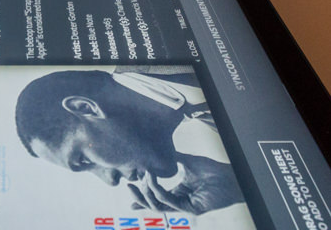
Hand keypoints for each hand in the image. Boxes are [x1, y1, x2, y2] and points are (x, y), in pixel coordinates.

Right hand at [128, 157, 244, 214]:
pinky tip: (152, 179)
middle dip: (140, 197)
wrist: (230, 177)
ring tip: (142, 177)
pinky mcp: (192, 209)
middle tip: (128, 186)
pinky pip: (170, 201)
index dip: (142, 195)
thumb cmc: (213, 171)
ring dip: (148, 192)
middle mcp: (180, 201)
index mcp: (179, 192)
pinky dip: (159, 190)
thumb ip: (172, 158)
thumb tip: (157, 148)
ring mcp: (185, 206)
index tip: (129, 189)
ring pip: (159, 205)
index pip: (157, 196)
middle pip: (155, 204)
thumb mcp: (188, 162)